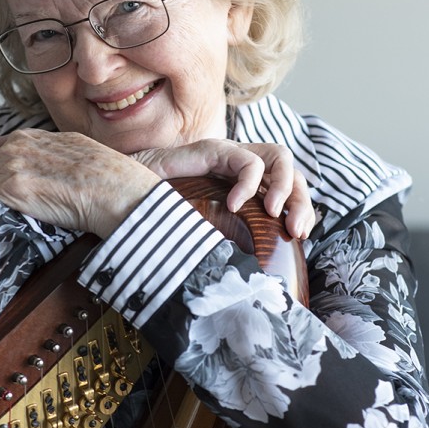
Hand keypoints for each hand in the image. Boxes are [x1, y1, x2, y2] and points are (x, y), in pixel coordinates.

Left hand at [0, 129, 159, 237]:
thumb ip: (42, 144)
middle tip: (28, 202)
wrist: (114, 191)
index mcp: (32, 137)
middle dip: (3, 184)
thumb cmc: (105, 173)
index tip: (21, 181)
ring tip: (16, 213)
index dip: (14, 168)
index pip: (6, 149)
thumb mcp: (74, 146)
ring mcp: (12, 168)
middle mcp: (18, 148)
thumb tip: (4, 142)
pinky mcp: (10, 192)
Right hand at [134, 140, 314, 239]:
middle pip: (292, 171)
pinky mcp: (214, 150)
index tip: (298, 236)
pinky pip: (247, 161)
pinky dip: (248, 185)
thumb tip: (256, 277)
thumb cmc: (164, 217)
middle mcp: (241, 166)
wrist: (126, 195)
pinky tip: (234, 206)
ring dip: (284, 187)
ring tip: (273, 214)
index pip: (290, 187)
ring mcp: (229, 155)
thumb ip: (231, 242)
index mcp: (245, 185)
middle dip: (301, 200)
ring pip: (280, 156)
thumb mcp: (208, 233)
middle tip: (294, 229)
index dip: (302, 209)